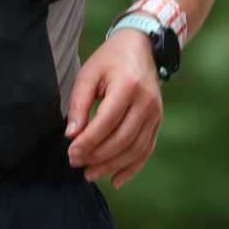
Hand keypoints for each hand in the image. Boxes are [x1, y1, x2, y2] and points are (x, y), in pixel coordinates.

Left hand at [65, 26, 164, 188]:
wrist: (142, 47)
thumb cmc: (110, 59)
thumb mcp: (88, 74)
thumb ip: (78, 105)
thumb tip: (72, 135)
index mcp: (128, 85)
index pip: (107, 121)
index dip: (88, 141)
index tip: (71, 152)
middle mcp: (146, 101)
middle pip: (121, 139)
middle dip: (96, 156)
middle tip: (75, 162)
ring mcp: (155, 113)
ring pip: (134, 149)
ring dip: (111, 166)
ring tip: (89, 174)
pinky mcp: (157, 121)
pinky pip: (146, 150)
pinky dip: (131, 168)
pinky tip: (114, 181)